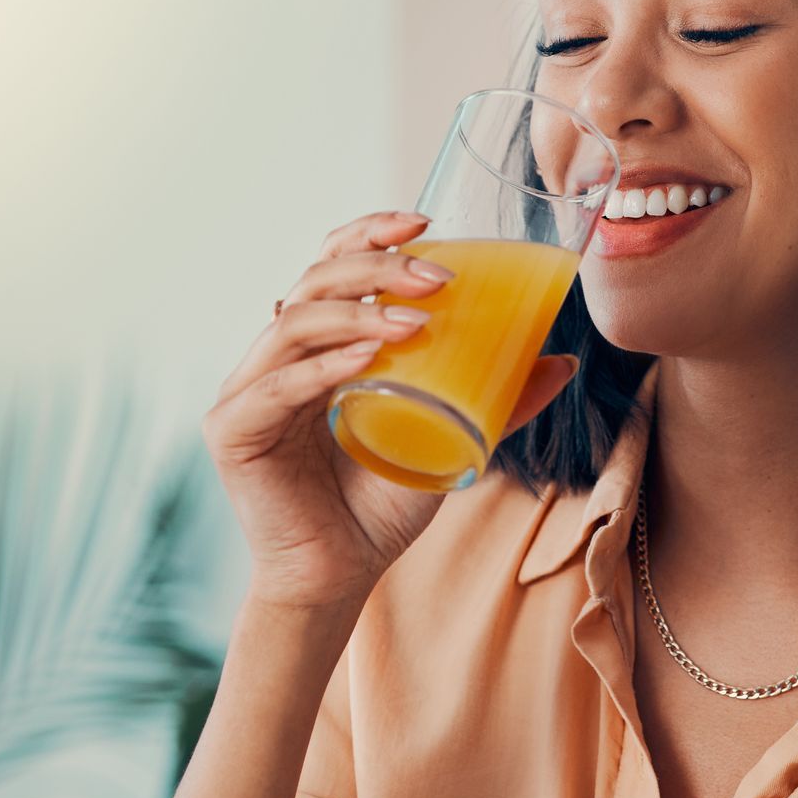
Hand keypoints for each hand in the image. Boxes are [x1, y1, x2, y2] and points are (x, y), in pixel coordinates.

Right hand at [202, 211, 578, 607]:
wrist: (341, 576)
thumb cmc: (384, 505)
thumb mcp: (452, 438)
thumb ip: (498, 401)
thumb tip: (563, 361)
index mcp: (317, 344)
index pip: (332, 265)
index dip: (369, 234)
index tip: (425, 222)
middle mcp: (276, 357)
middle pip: (315, 281)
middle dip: (377, 267)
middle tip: (437, 278)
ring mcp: (248, 390)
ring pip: (295, 322)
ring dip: (357, 311)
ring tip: (416, 320)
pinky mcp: (233, 431)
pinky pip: (280, 386)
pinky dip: (324, 366)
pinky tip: (367, 356)